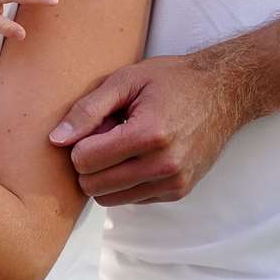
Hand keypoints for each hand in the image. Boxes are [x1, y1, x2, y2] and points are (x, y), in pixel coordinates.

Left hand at [49, 53, 243, 204]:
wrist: (223, 93)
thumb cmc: (171, 80)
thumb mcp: (126, 80)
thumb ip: (87, 109)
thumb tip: (56, 139)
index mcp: (148, 134)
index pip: (86, 161)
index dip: (80, 143)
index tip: (96, 125)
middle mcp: (164, 165)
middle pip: (94, 186)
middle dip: (89, 162)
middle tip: (107, 135)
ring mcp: (174, 183)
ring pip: (110, 199)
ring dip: (106, 175)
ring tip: (123, 145)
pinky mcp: (178, 192)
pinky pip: (132, 199)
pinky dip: (126, 181)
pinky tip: (139, 155)